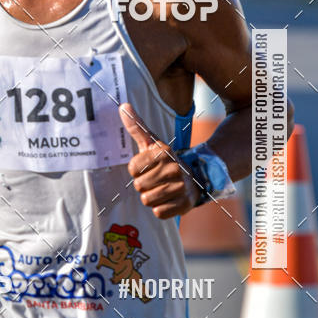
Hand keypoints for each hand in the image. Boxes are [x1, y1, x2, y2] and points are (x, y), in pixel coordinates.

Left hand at [119, 103, 200, 218]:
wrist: (195, 178)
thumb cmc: (165, 161)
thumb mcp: (152, 143)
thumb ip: (136, 126)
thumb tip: (122, 106)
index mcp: (163, 152)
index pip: (132, 168)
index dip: (137, 170)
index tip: (148, 167)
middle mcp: (174, 168)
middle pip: (139, 186)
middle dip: (144, 185)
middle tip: (156, 179)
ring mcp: (180, 187)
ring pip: (147, 200)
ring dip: (151, 197)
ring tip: (162, 188)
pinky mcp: (184, 204)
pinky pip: (158, 212)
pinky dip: (161, 208)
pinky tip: (169, 199)